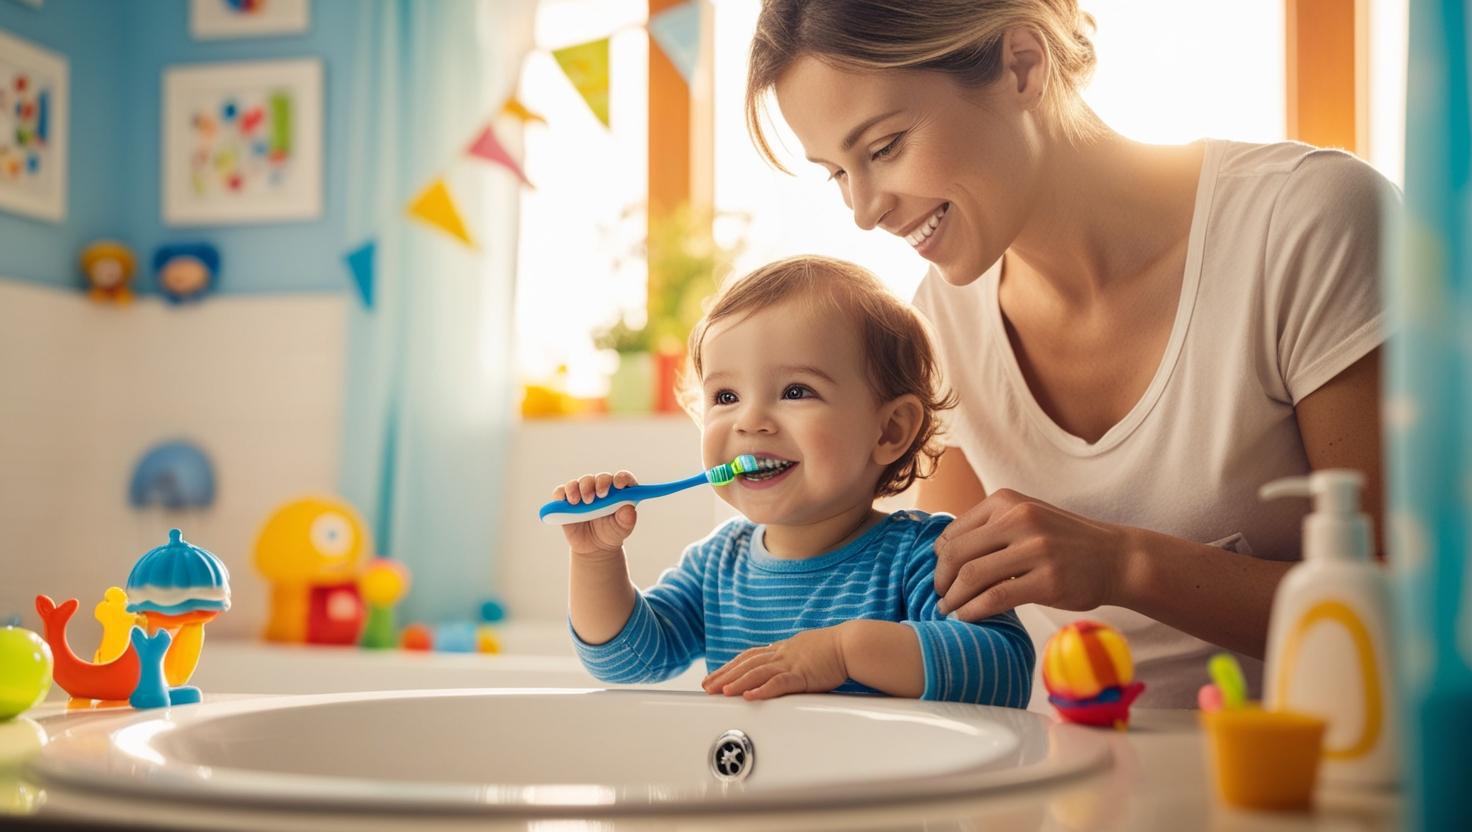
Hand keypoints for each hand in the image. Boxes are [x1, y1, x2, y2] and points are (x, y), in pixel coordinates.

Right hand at [554, 470, 638, 556]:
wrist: (594, 546)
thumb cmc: (612, 533)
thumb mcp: (622, 529)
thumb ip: (627, 519)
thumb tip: (629, 509)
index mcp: (619, 491)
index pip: (623, 477)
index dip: (622, 478)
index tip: (618, 484)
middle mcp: (601, 487)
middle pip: (601, 477)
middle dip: (599, 483)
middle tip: (598, 496)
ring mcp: (583, 492)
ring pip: (580, 482)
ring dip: (577, 488)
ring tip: (577, 502)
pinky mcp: (567, 500)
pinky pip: (561, 492)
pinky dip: (560, 494)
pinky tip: (563, 501)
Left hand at [702, 626, 848, 699]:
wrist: (852, 644)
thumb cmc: (836, 649)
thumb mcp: (808, 651)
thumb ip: (794, 659)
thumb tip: (785, 668)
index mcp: (783, 649)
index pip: (749, 657)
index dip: (730, 666)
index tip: (715, 675)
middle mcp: (782, 654)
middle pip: (747, 664)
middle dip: (725, 675)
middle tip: (707, 686)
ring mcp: (791, 664)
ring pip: (757, 673)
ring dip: (737, 682)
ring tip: (721, 692)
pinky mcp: (803, 675)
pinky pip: (779, 683)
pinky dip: (762, 690)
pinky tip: (749, 696)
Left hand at [934, 489, 1133, 620]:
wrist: (1117, 557)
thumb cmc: (1063, 542)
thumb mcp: (1026, 518)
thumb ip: (990, 529)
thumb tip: (942, 554)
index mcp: (1006, 501)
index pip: (953, 532)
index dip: (939, 559)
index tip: (941, 577)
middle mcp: (1019, 518)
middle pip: (956, 553)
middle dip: (941, 580)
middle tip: (940, 597)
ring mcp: (1035, 549)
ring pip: (972, 575)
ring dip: (953, 598)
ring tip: (948, 610)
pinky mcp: (1048, 580)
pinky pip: (996, 598)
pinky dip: (973, 611)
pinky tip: (967, 618)